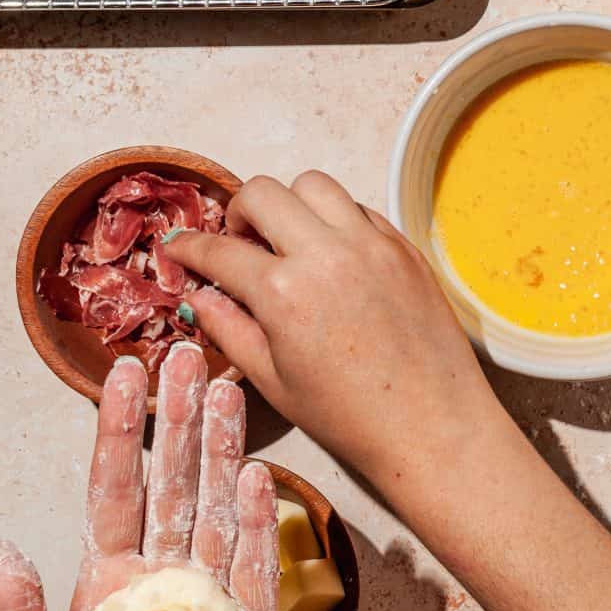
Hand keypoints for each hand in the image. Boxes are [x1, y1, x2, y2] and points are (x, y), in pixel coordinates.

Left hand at [0, 346, 278, 610]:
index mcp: (107, 584)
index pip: (114, 489)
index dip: (119, 431)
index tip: (125, 373)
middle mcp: (160, 578)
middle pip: (172, 481)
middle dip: (181, 418)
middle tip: (191, 353)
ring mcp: (210, 600)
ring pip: (217, 507)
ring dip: (225, 449)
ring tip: (231, 390)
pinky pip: (255, 567)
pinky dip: (256, 521)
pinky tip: (258, 475)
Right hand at [164, 172, 506, 501]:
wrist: (431, 425)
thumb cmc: (350, 415)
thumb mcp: (273, 380)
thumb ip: (229, 329)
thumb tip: (198, 297)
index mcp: (284, 291)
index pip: (219, 249)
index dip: (188, 245)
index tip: (179, 245)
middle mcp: (327, 254)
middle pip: (264, 192)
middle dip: (239, 213)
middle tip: (240, 243)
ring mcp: (372, 245)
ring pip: (316, 185)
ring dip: (291, 205)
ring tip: (290, 243)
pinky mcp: (405, 248)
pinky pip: (360, 209)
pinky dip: (337, 221)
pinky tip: (334, 258)